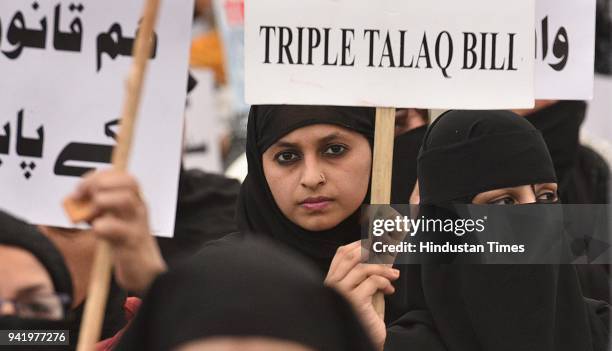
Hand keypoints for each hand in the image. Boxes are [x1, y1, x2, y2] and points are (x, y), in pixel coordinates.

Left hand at [67, 169, 165, 294]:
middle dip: (99, 185)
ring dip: (102, 202)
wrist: (142, 269)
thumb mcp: (112, 217)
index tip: (79, 190)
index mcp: (135, 199)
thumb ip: (97, 205)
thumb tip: (75, 198)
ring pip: (124, 200)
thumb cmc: (124, 241)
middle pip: (128, 181)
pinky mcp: (131, 242)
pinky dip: (100, 227)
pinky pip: (114, 228)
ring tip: (92, 216)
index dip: (97, 177)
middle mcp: (139, 208)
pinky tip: (97, 232)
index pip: (121, 174)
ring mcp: (137, 224)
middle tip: (83, 198)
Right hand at [324, 241, 399, 350]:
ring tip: (395, 274)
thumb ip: (368, 272)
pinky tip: (390, 289)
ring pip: (363, 268)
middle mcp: (332, 285)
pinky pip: (372, 282)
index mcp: (332, 280)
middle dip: (372, 251)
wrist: (366, 339)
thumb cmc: (366, 315)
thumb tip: (382, 251)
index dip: (359, 244)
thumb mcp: (366, 289)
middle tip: (388, 253)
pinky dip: (384, 282)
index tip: (376, 242)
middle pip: (351, 256)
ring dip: (383, 268)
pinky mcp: (353, 302)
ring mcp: (341, 293)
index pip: (341, 253)